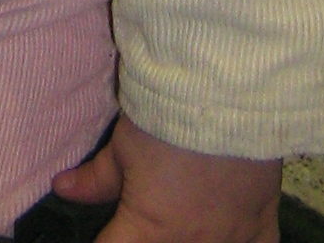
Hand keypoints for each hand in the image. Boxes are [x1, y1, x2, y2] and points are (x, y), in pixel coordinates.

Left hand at [53, 111, 281, 242]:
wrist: (226, 95)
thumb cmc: (166, 118)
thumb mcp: (124, 146)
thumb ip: (96, 178)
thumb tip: (61, 188)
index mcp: (148, 231)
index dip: (106, 241)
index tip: (108, 231)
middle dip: (150, 238)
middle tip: (152, 217)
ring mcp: (230, 240)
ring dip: (190, 241)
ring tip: (182, 225)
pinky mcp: (263, 226)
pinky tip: (231, 237)